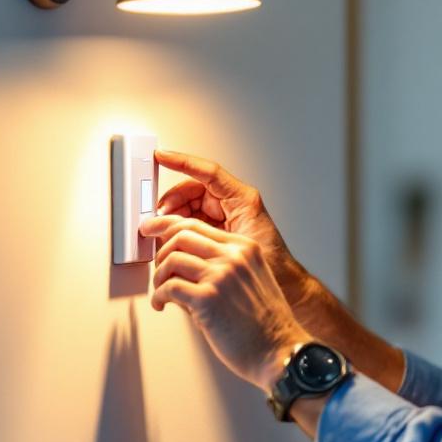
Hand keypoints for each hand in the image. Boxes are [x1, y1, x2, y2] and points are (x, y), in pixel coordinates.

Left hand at [139, 213, 312, 391]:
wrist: (280, 352)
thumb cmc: (266, 326)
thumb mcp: (251, 281)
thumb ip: (221, 268)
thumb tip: (182, 266)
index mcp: (245, 249)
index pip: (198, 226)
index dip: (169, 229)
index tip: (154, 234)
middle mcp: (233, 256)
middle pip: (181, 236)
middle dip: (162, 253)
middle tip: (159, 271)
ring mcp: (221, 275)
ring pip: (171, 259)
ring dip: (159, 277)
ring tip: (162, 292)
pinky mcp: (207, 298)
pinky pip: (169, 287)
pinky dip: (159, 297)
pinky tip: (163, 305)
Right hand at [150, 150, 314, 307]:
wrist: (285, 284)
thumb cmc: (273, 265)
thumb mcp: (237, 244)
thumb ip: (205, 236)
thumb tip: (174, 230)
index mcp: (242, 200)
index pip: (208, 172)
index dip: (183, 162)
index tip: (161, 157)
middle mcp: (232, 204)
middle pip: (192, 190)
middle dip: (171, 200)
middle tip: (157, 216)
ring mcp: (225, 216)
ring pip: (189, 206)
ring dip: (173, 216)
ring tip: (161, 231)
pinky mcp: (219, 229)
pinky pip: (193, 221)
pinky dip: (179, 228)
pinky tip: (171, 239)